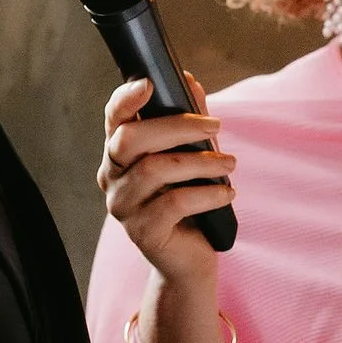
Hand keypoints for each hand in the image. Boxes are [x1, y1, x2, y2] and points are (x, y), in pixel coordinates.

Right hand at [97, 74, 232, 342]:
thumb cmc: (189, 201)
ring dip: (200, 162)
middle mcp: (111, 178)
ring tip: (230, 164)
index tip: (150, 83)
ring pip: (154, 170)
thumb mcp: (190, 157)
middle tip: (216, 126)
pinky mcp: (142, 232)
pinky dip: (207, 193)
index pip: (113, 119)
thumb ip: (188, 123)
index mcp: (119, 154)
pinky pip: (174, 203)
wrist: (189, 259)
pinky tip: (227, 193)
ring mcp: (122, 206)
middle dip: (177, 126)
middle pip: (130, 139)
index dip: (126, 99)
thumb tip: (191, 83)